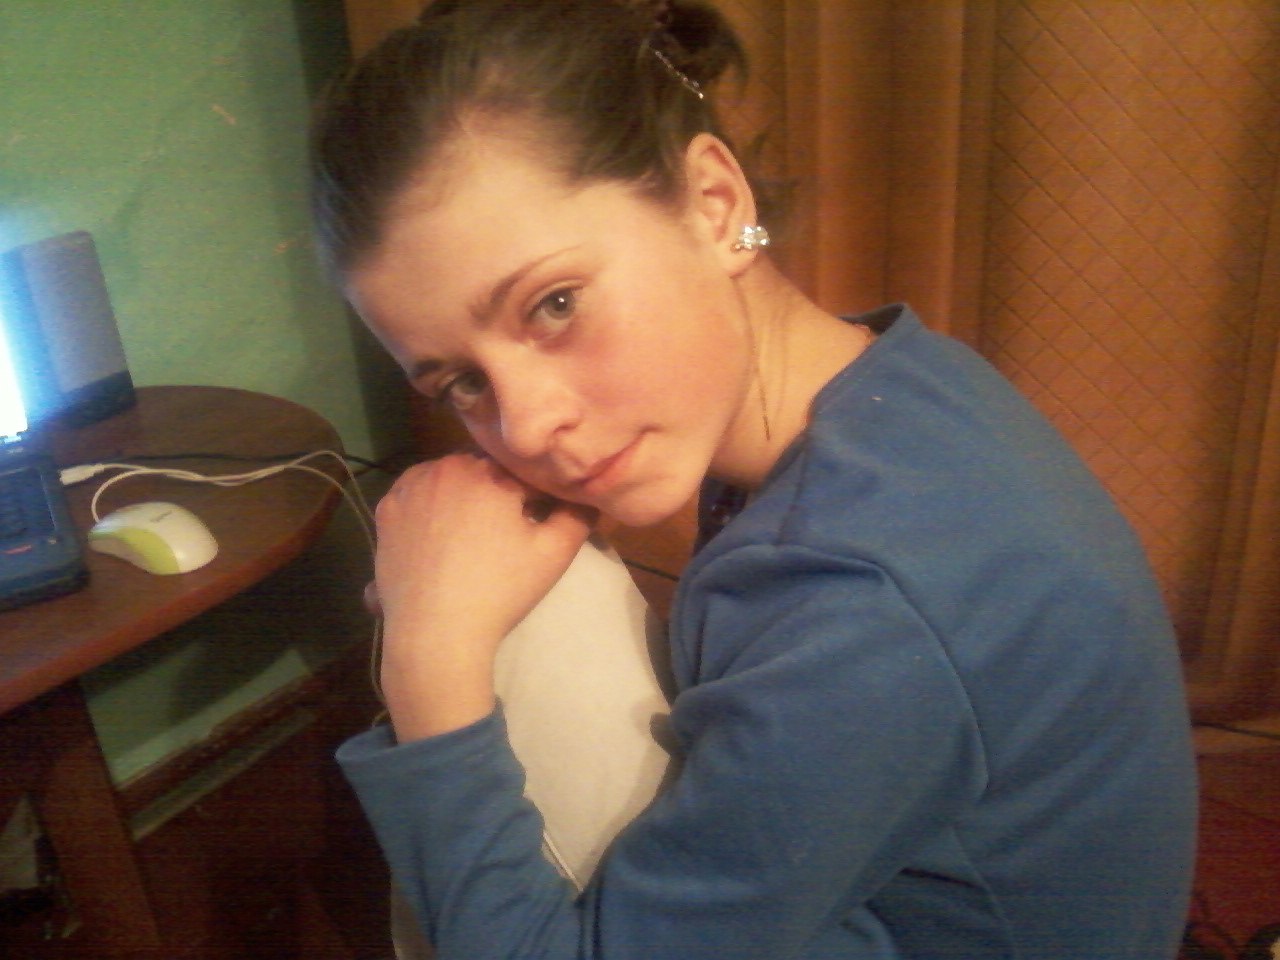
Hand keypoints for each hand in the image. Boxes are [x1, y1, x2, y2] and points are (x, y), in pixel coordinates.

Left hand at [371, 453, 595, 738]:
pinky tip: (439, 535)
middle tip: (504, 533)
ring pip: (448, 478)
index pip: (524, 472)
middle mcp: (446, 467)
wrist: (436, 633)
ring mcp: (410, 487)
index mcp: (490, 471)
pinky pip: (417, 495)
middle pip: (483, 471)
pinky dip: (429, 505)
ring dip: (462, 495)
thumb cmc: (500, 591)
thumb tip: (588, 494)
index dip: (534, 497)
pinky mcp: (386, 511)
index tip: (537, 521)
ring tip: (471, 535)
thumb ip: (578, 514)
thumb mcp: (554, 554)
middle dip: (496, 493)